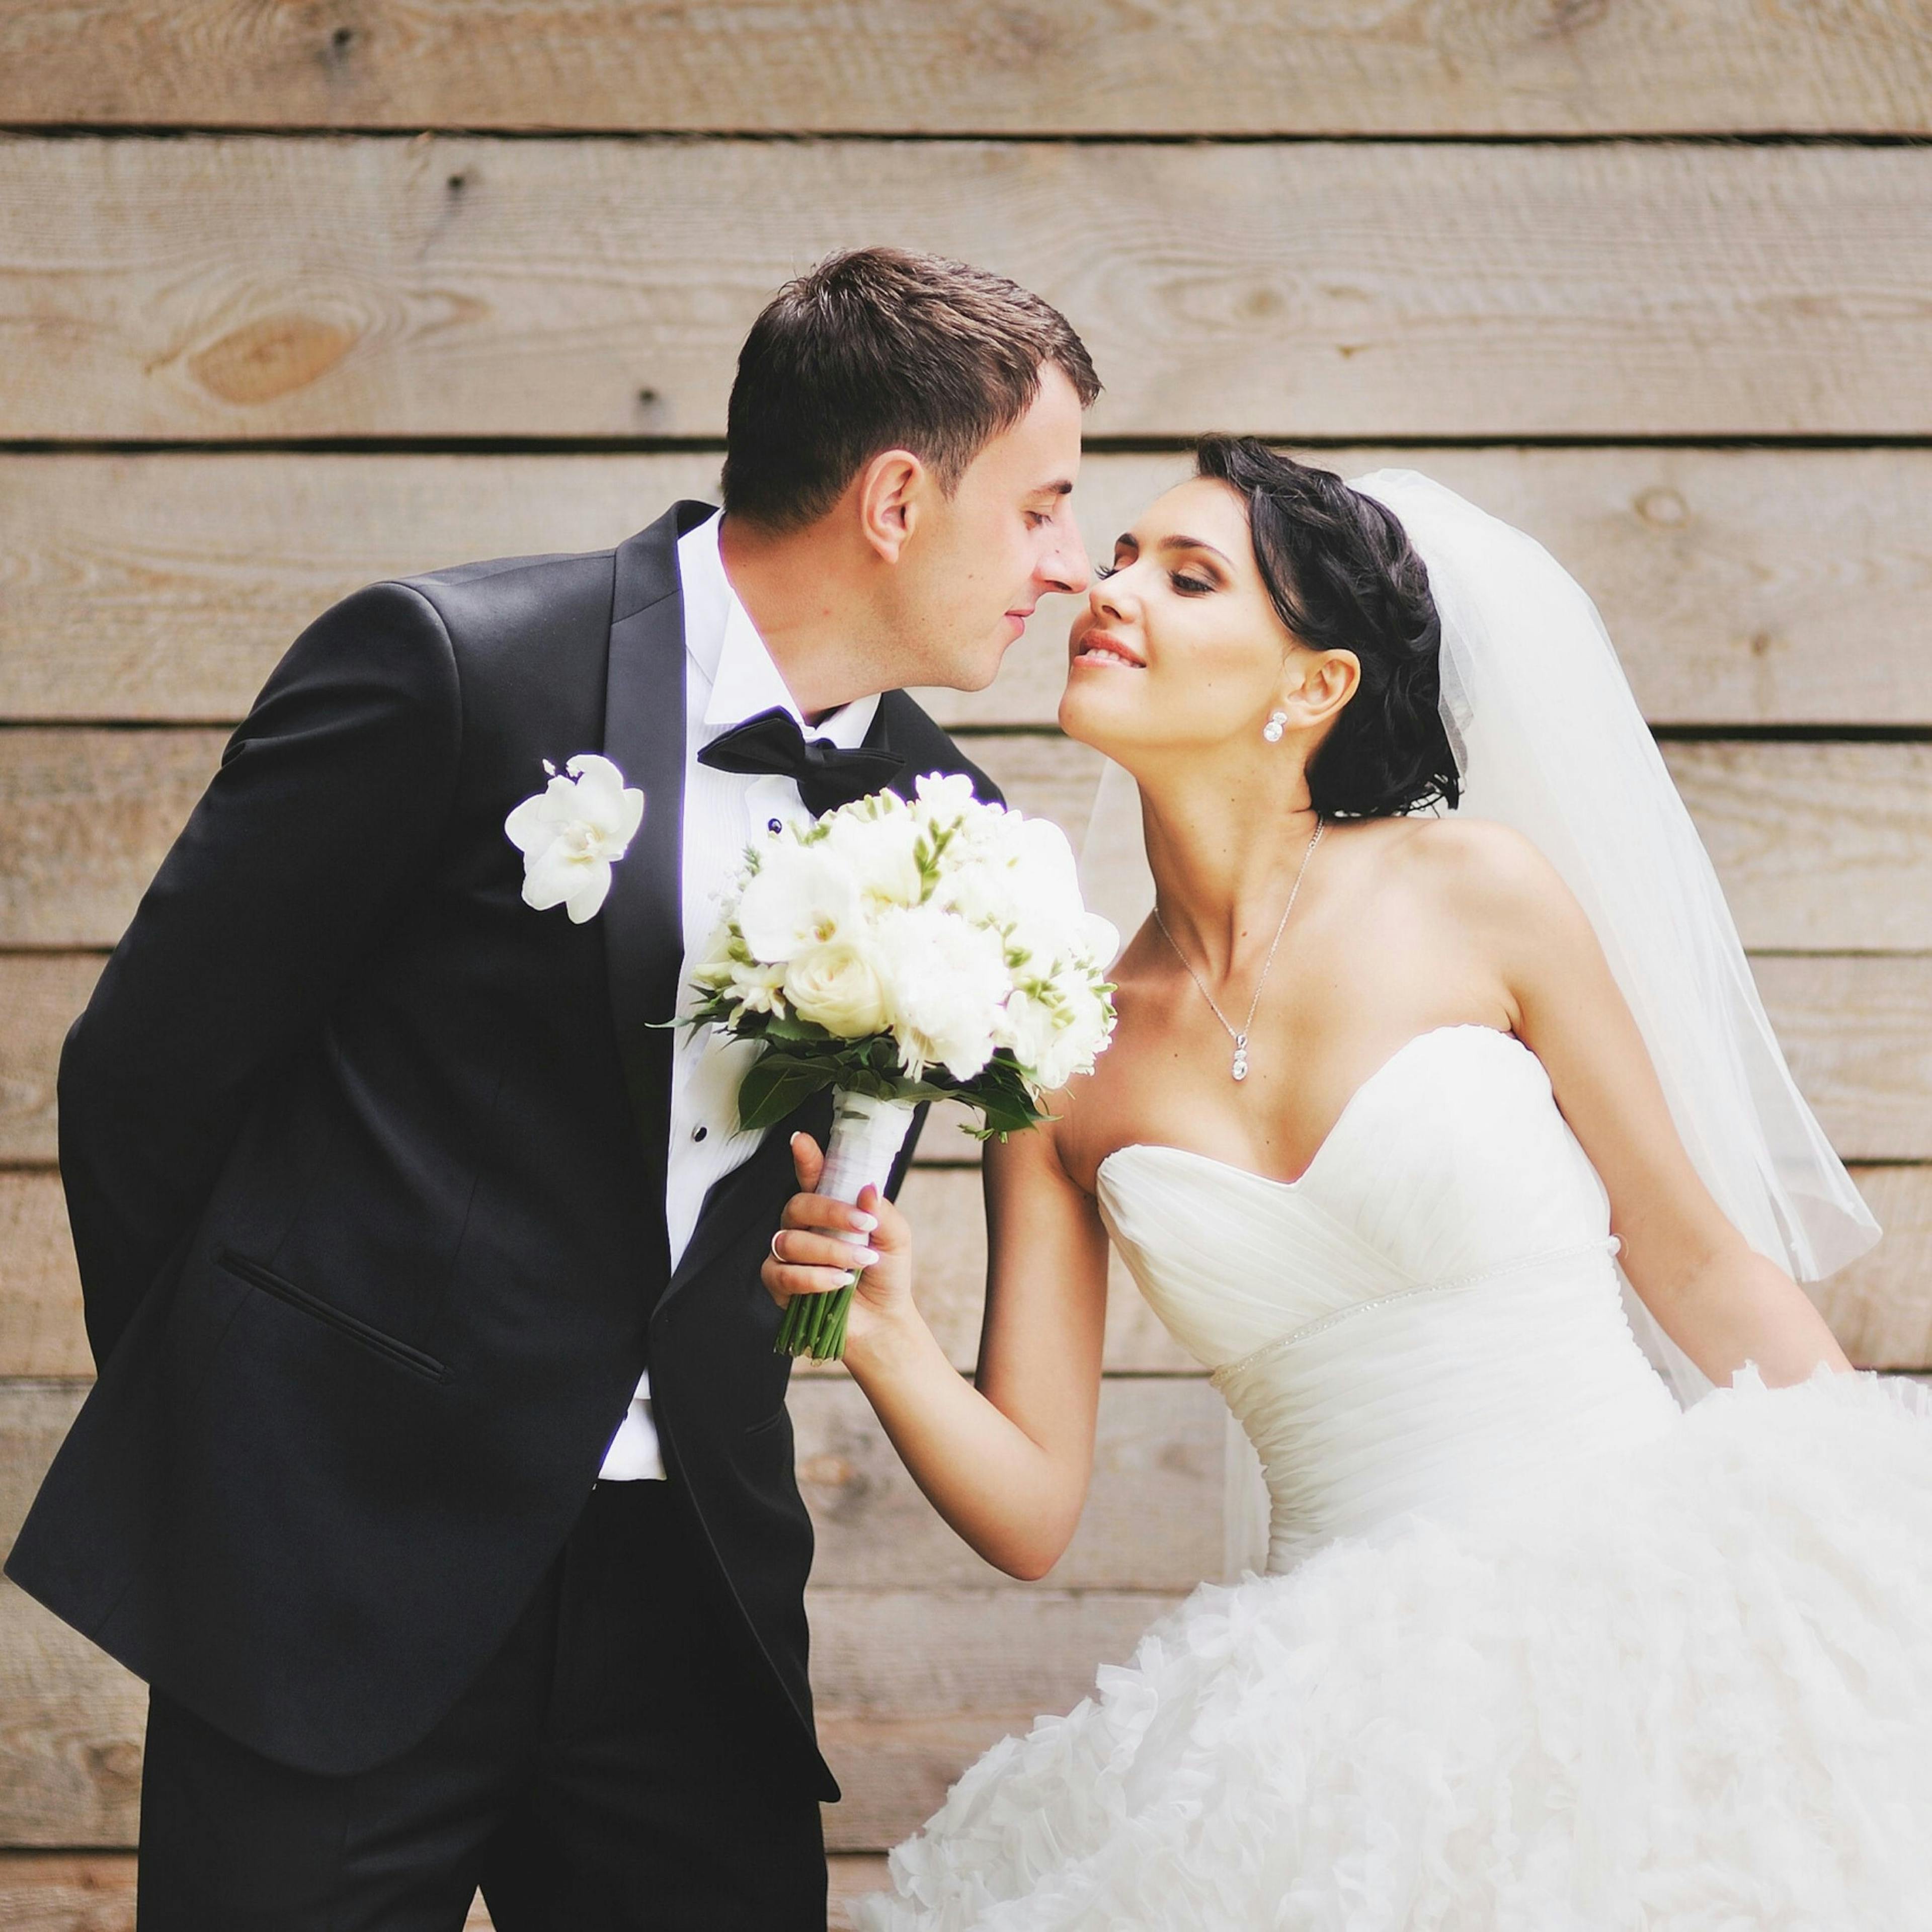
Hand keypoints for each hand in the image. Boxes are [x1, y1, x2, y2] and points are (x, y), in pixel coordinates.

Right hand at [761, 1132, 916, 1351]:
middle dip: (832, 1214)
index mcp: (828, 1208)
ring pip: (791, 1241)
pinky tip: (837, 1283)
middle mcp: (802, 1225)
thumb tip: (867, 1189)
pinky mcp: (779, 1284)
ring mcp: (786, 1254)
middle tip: (865, 1228)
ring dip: (830, 1252)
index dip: (805, 1157)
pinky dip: (814, 1278)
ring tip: (859, 1265)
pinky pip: (783, 1273)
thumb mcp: (895, 1238)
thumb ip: (883, 1212)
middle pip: (797, 1204)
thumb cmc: (886, 1274)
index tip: (801, 1140)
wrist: (882, 1320)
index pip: (811, 1176)